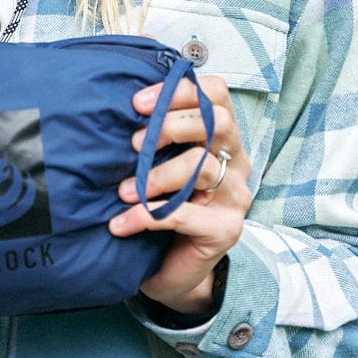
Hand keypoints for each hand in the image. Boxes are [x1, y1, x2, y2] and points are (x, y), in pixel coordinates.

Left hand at [109, 73, 251, 314]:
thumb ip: (153, 130)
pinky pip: (185, 214)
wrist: (171, 267)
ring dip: (156, 175)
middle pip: (217, 122)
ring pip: (201, 167)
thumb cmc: (161, 203)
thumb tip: (128, 90)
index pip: (216, 94)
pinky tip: (121, 223)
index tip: (137, 103)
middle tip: (132, 144)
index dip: (179, 91)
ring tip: (122, 190)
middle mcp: (236, 161)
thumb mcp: (158, 161)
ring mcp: (235, 196)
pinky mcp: (226, 230)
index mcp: (222, 136)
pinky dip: (147, 215)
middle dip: (170, 126)